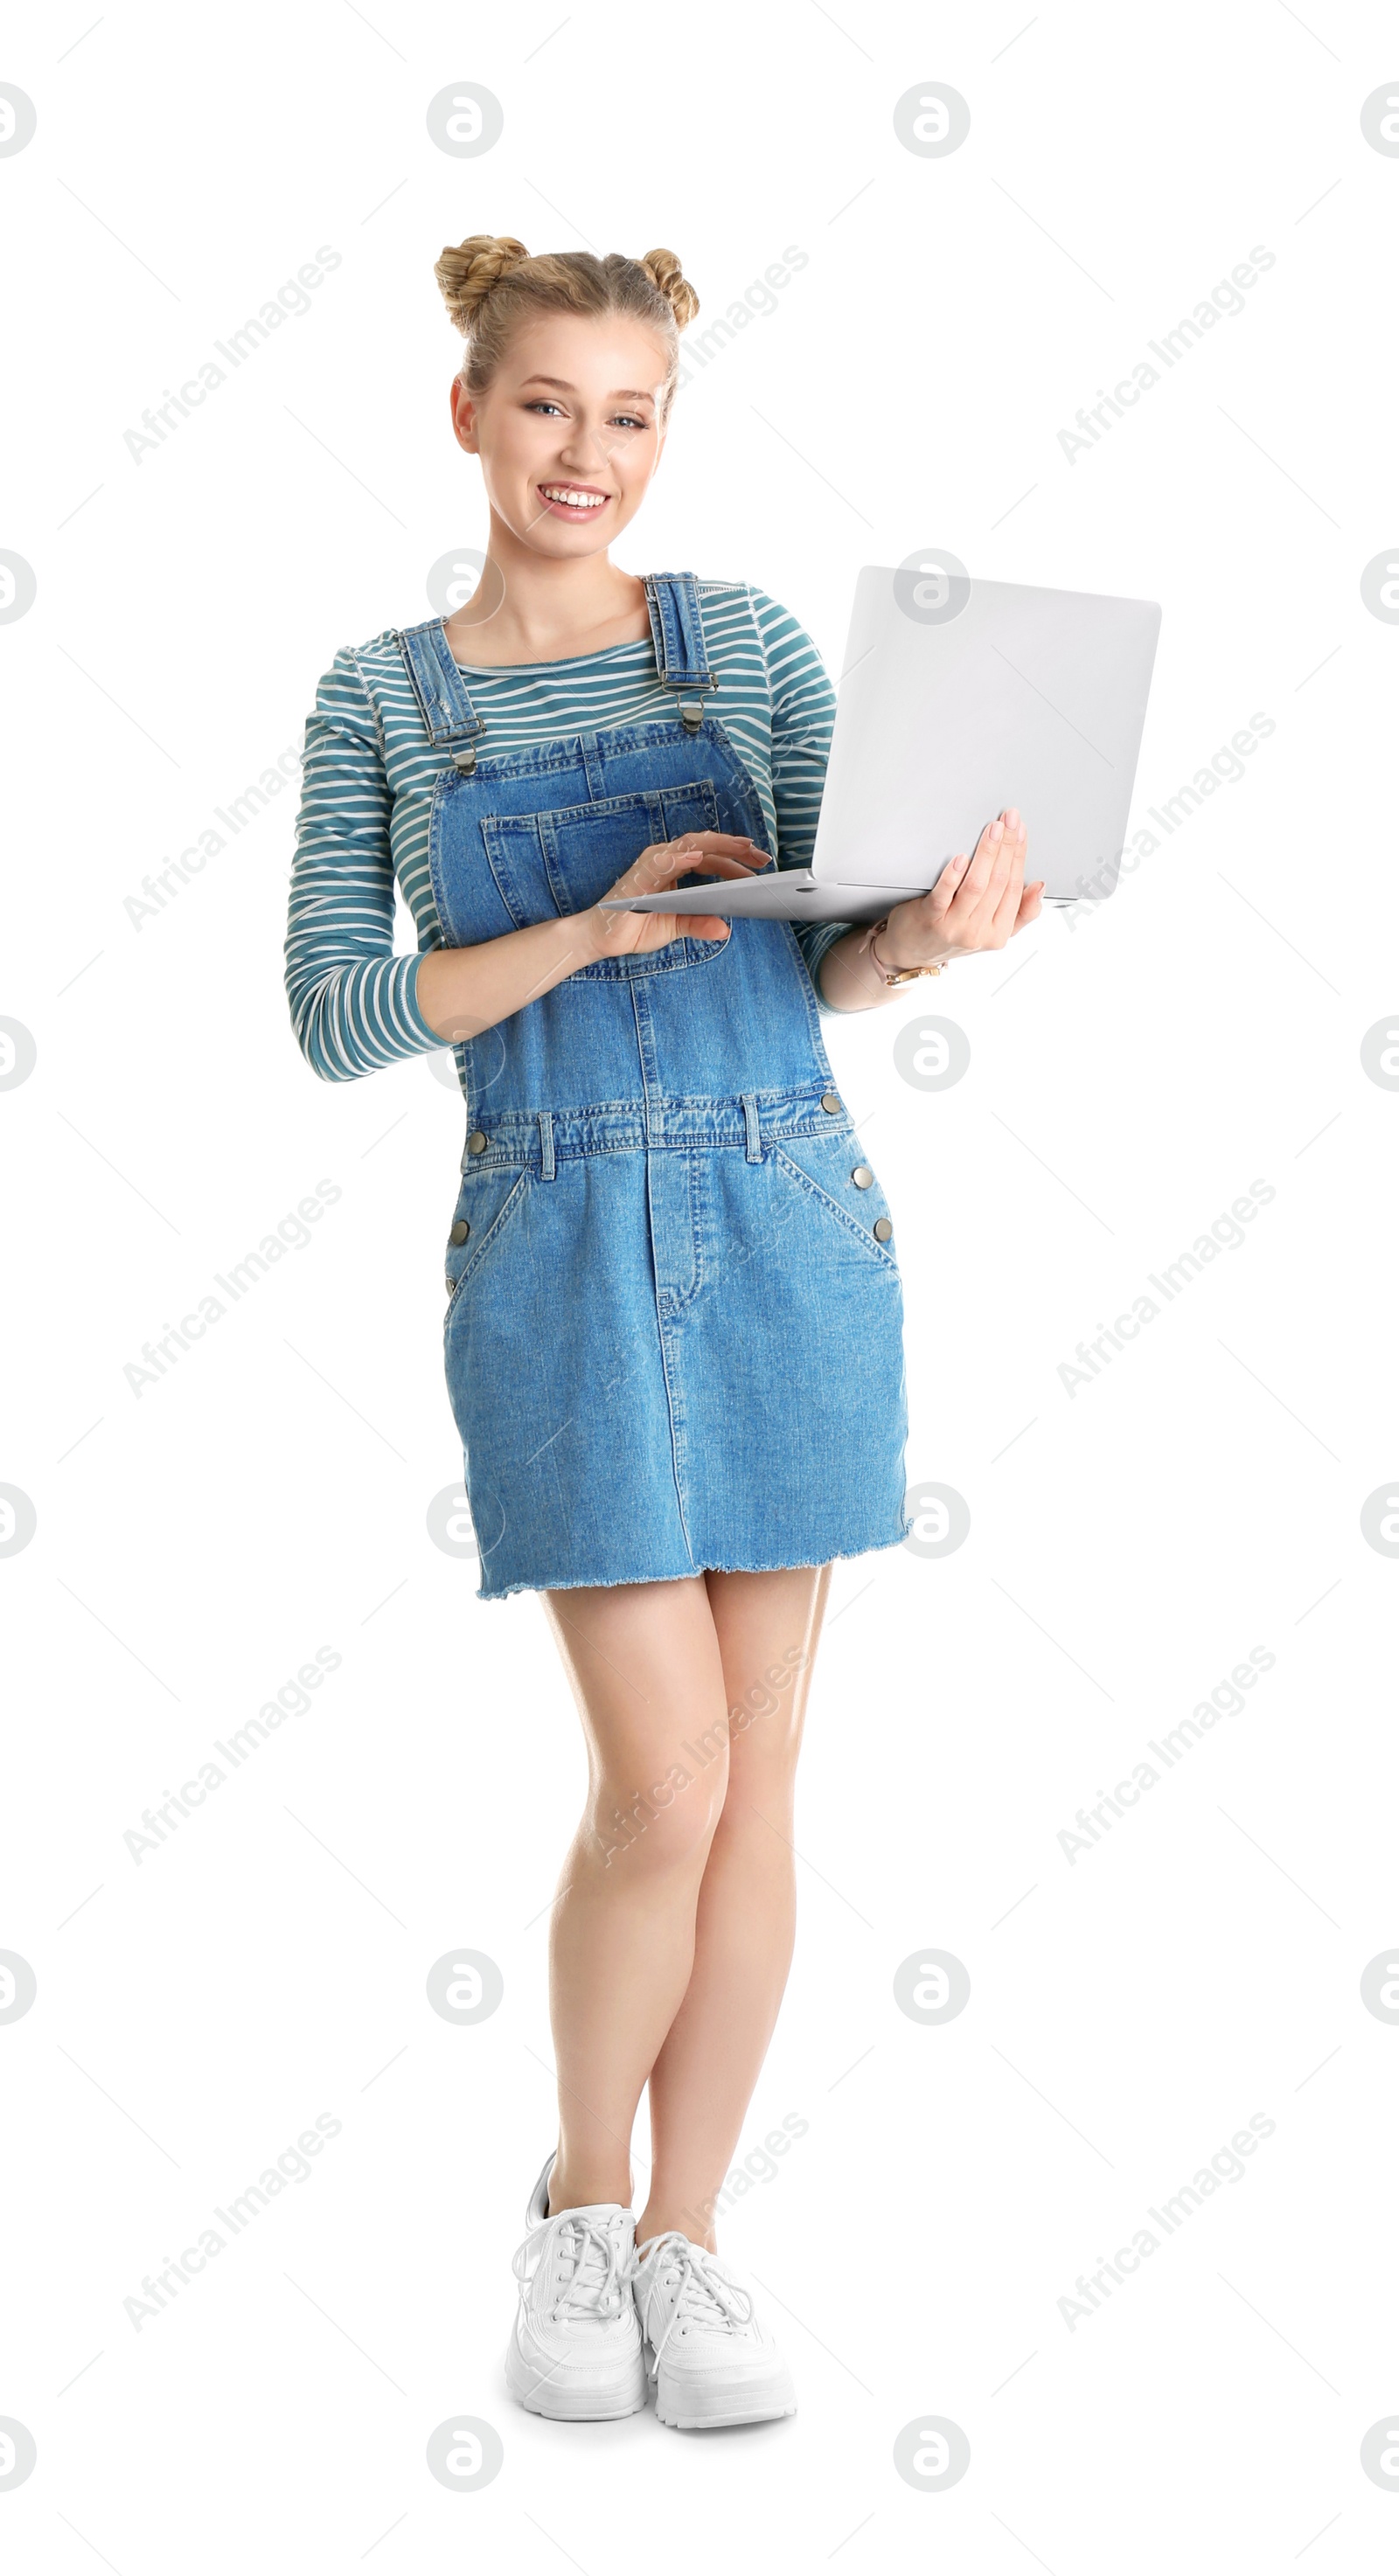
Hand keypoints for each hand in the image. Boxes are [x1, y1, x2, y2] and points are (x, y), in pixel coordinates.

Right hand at [587, 830, 765, 955]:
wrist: (600, 938)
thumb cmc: (635, 927)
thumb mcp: (675, 927)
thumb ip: (699, 924)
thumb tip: (725, 929)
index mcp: (675, 867)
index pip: (711, 856)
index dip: (736, 858)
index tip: (761, 863)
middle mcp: (665, 860)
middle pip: (705, 845)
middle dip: (735, 848)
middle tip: (761, 857)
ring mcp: (651, 865)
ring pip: (688, 845)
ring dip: (716, 845)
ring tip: (740, 848)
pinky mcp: (638, 876)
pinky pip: (660, 862)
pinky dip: (678, 858)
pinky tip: (696, 858)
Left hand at [879, 809, 1043, 968]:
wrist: (913, 951)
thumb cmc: (952, 934)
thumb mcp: (993, 931)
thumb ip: (1021, 912)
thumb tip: (1039, 887)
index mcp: (999, 934)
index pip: (1015, 887)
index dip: (1019, 855)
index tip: (1020, 830)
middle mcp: (978, 932)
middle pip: (998, 882)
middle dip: (1006, 846)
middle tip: (1009, 820)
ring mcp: (953, 927)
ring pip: (976, 886)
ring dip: (986, 853)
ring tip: (992, 830)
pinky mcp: (930, 919)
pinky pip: (944, 895)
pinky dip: (953, 875)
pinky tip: (960, 858)